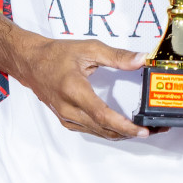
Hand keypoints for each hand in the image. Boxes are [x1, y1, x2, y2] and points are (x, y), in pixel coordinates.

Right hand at [13, 35, 148, 140]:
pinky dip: (107, 131)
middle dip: (129, 132)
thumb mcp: (88, 49)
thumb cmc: (56, 54)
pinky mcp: (65, 120)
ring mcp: (66, 117)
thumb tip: (141, 59)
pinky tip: (119, 127)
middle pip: (103, 129)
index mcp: (74, 90)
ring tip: (141, 130)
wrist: (30, 62)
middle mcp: (68, 108)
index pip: (102, 115)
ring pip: (97, 133)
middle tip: (152, 130)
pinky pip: (90, 130)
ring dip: (120, 134)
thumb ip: (117, 56)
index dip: (124, 125)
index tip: (142, 129)